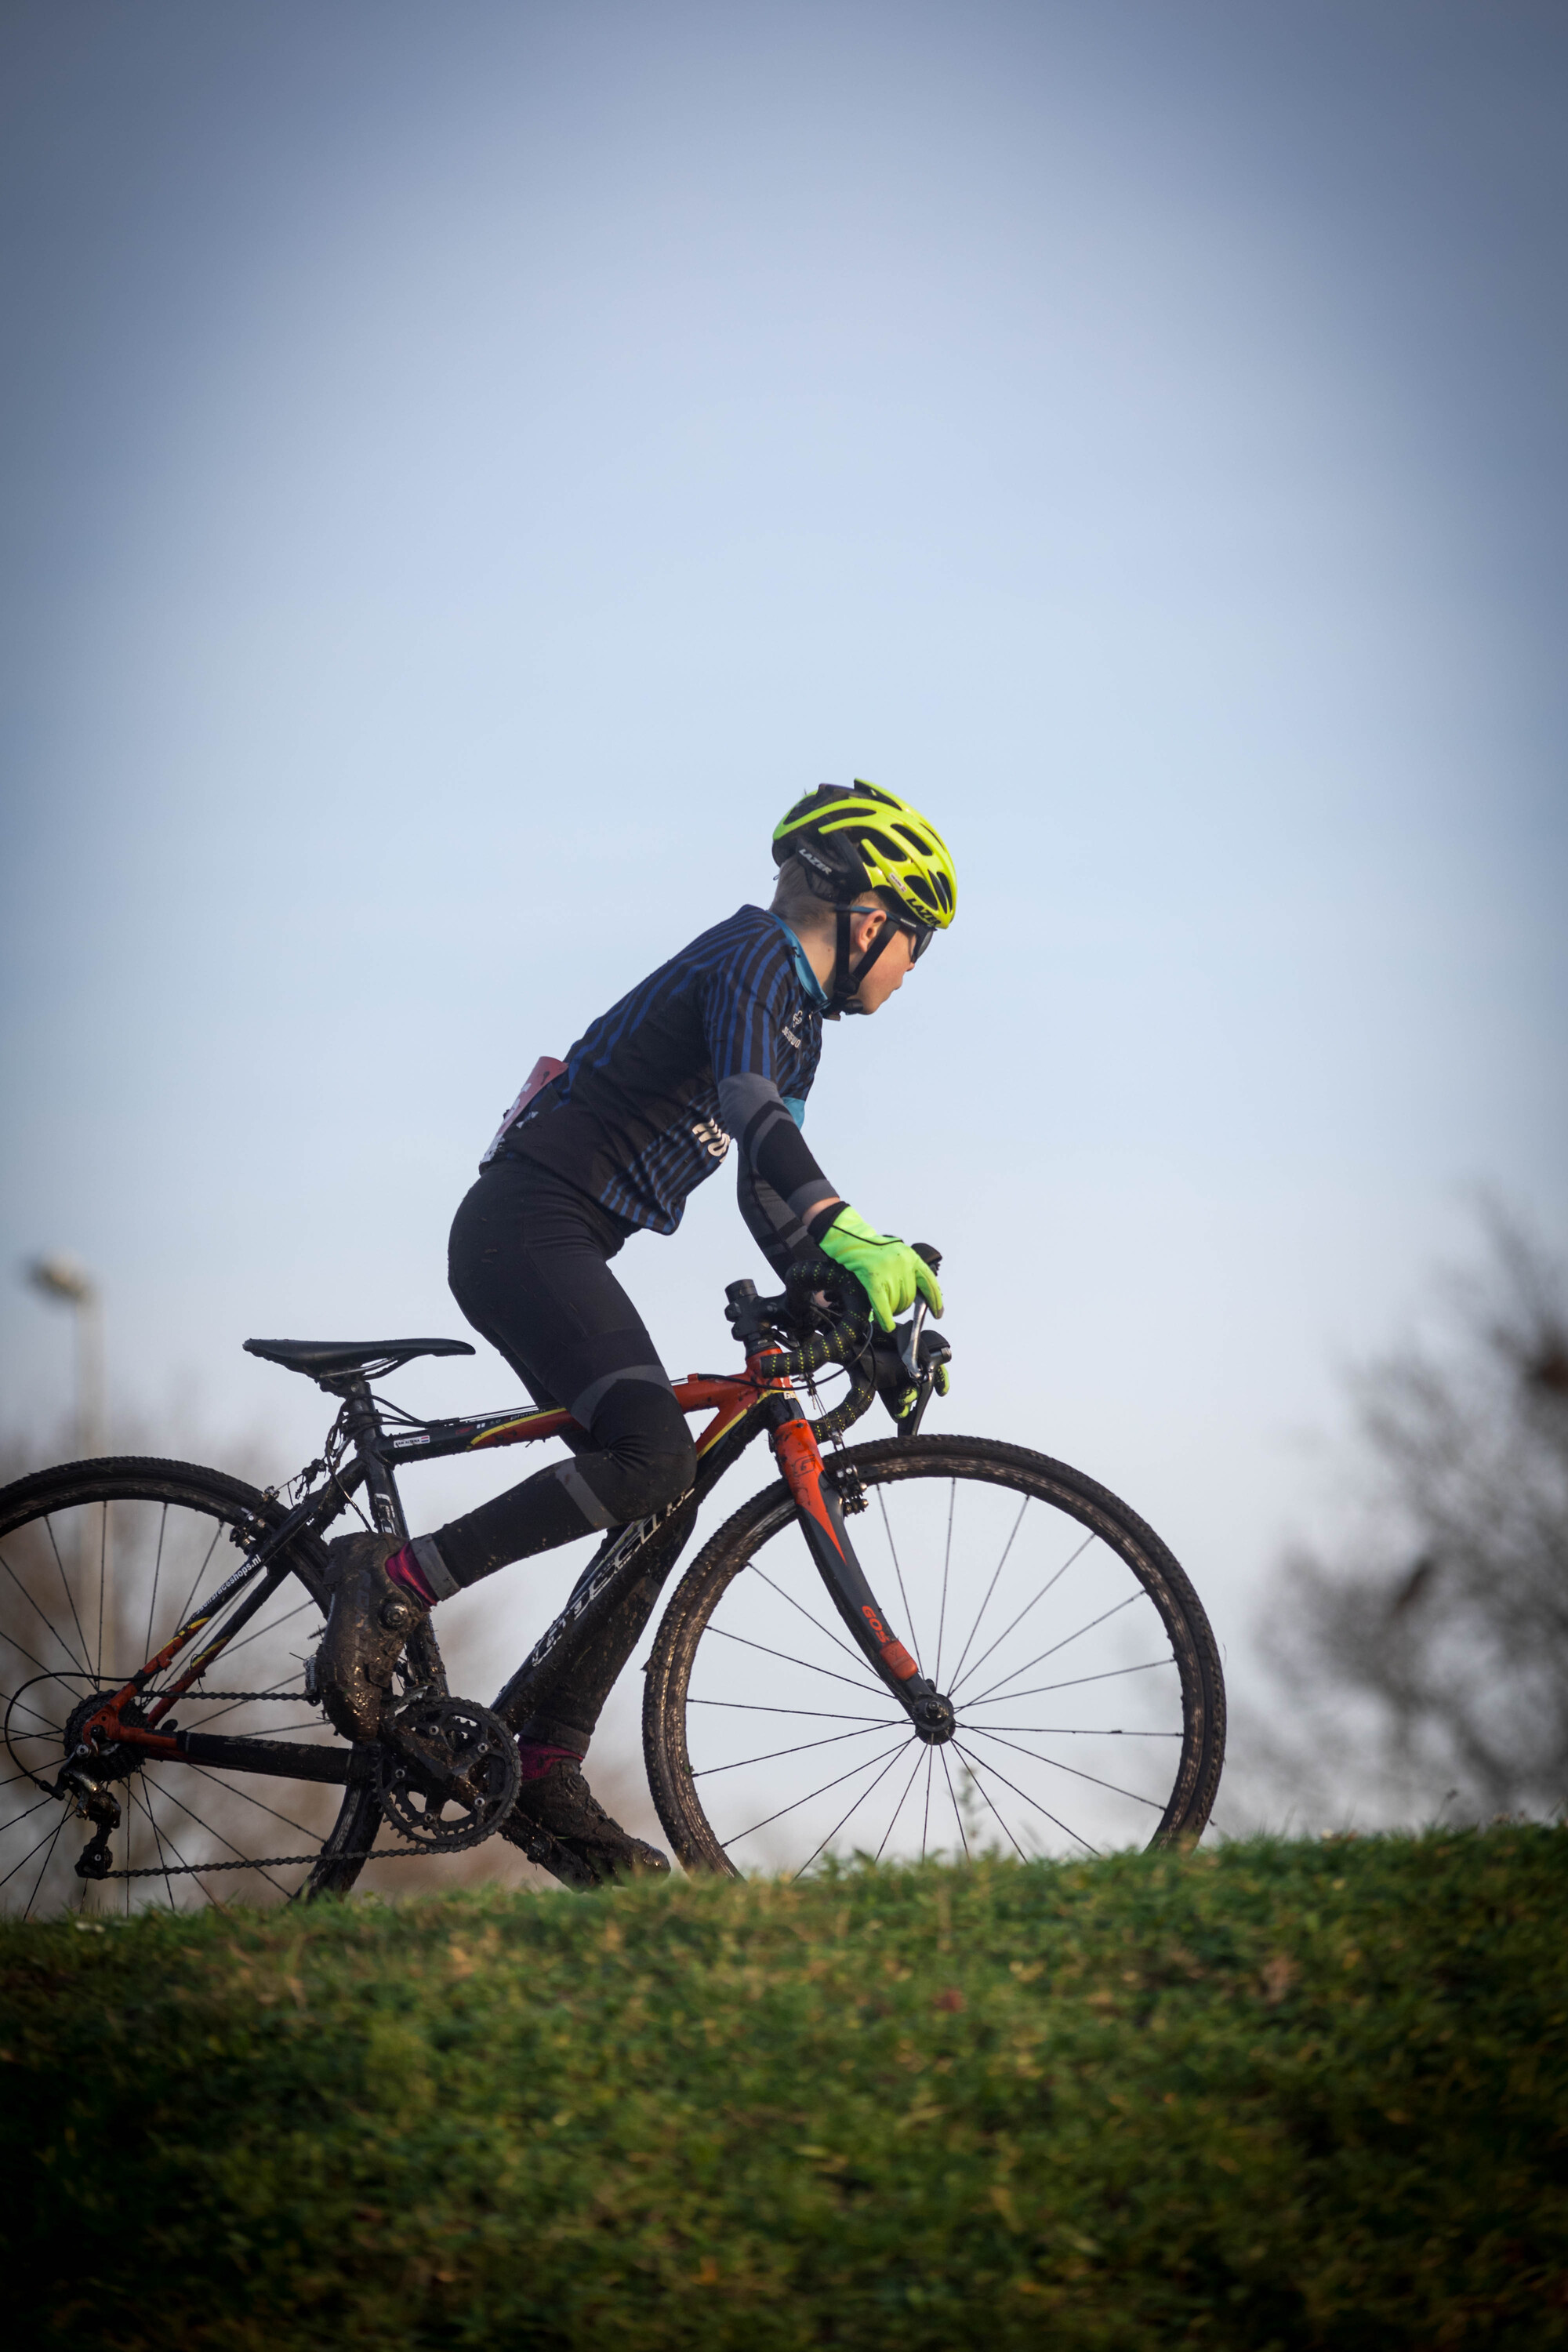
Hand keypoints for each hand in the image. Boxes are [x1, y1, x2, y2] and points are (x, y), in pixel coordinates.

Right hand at [817, 1208, 944, 1332]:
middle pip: (910, 1296)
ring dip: (892, 1311)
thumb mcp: (896, 1254)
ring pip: (897, 1303)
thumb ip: (907, 1271)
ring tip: (886, 1309)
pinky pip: (883, 1305)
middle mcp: (902, 1263)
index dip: (935, 1300)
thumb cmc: (872, 1249)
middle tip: (895, 1308)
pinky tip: (888, 1325)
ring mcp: (888, 1271)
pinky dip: (886, 1318)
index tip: (938, 1313)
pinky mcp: (873, 1278)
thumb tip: (917, 1295)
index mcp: (910, 1257)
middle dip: (904, 1307)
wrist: (851, 1240)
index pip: (930, 1282)